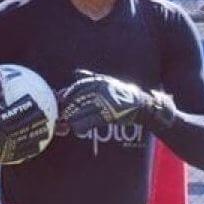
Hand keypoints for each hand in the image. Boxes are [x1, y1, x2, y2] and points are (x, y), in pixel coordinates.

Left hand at [59, 70, 173, 135]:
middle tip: (61, 119)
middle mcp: (98, 90)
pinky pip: (88, 122)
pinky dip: (80, 127)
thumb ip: (90, 78)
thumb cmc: (122, 95)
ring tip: (69, 126)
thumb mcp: (106, 82)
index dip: (65, 97)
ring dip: (71, 121)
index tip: (61, 104)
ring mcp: (103, 102)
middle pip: (75, 101)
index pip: (75, 89)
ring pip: (79, 113)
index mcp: (97, 82)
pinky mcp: (107, 114)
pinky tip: (79, 131)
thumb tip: (75, 73)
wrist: (142, 105)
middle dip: (66, 111)